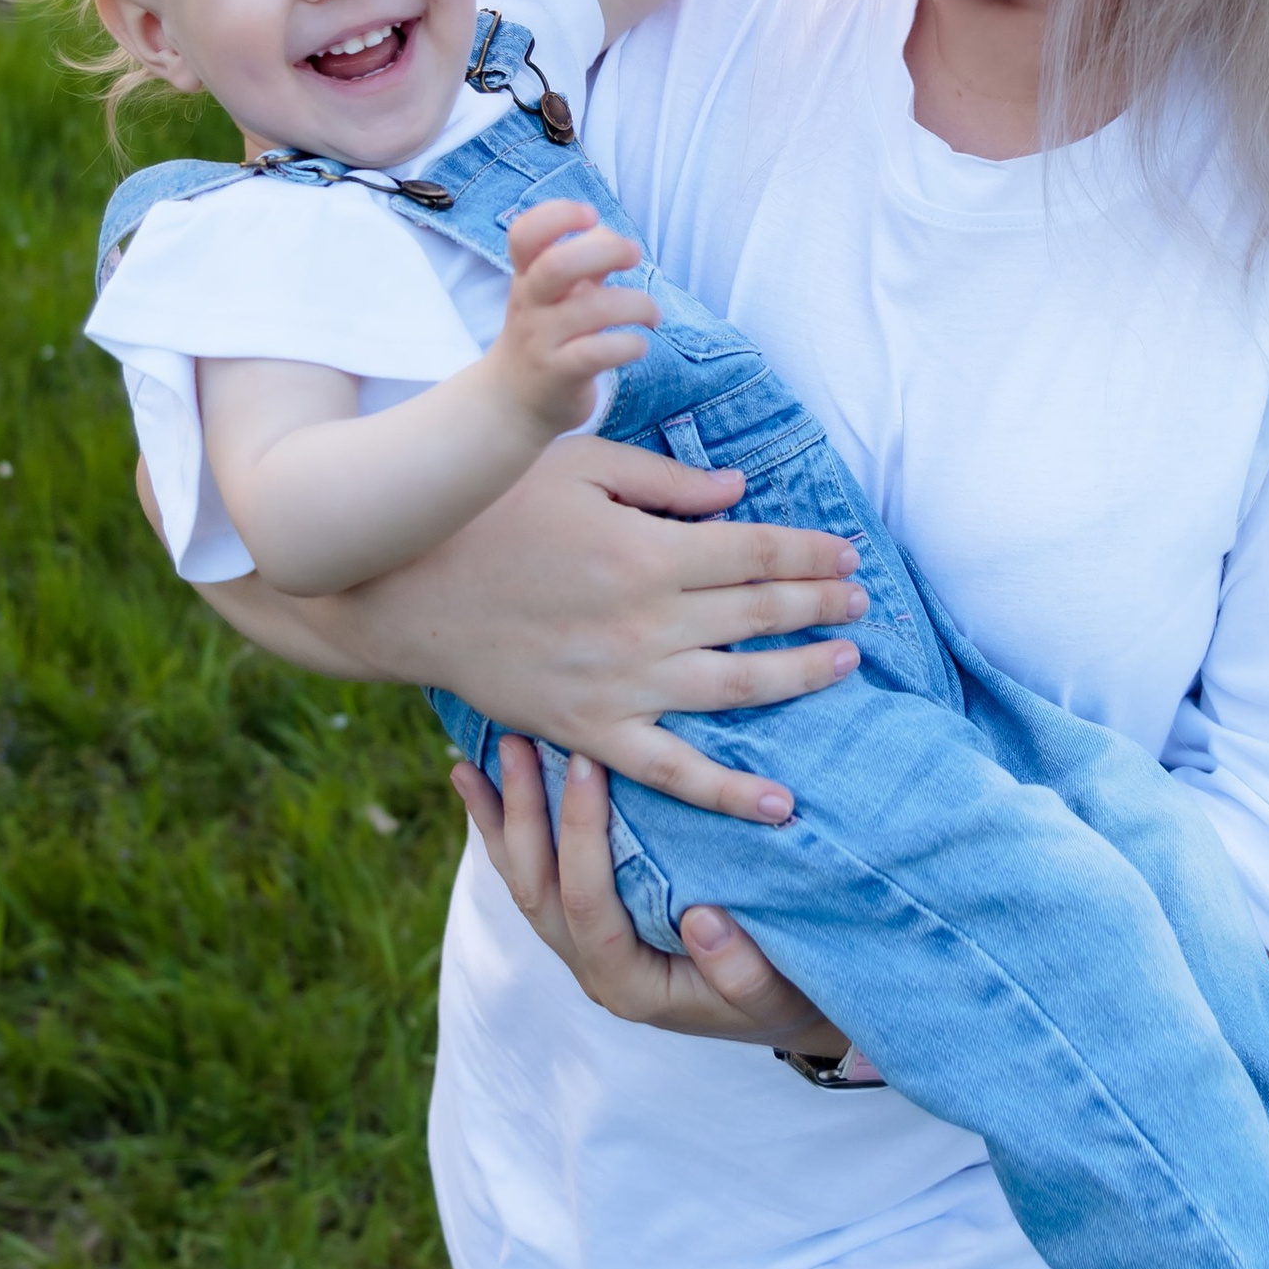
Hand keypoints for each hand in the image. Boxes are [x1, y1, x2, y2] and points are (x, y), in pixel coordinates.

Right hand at [160, 434, 867, 816]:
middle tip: (863, 601)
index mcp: (648, 552)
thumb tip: (739, 493)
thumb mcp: (579, 465)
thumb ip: (664, 482)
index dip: (811, 554)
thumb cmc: (490, 509)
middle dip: (821, 606)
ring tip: (845, 664)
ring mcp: (623, 684)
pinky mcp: (591, 730)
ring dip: (801, 676)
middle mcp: (648, 622)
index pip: (756, 552)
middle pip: (760, 615)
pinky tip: (778, 803)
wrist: (404, 586)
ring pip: (738, 689)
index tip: (848, 555)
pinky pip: (672, 771)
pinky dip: (727, 792)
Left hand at [453, 736, 849, 1051]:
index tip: (592, 764)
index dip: (583, 835)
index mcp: (628, 983)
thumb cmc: (780, 996)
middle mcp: (592, 966)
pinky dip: (507, 831)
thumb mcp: (773, 995)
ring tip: (472, 760)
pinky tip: (481, 788)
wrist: (777, 1009)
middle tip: (518, 743)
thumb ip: (741, 971)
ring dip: (502, 819)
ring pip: (524, 880)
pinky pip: (535, 875)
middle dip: (524, 814)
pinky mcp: (583, 922)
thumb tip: (703, 922)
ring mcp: (581, 945)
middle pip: (538, 888)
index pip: (589, 903)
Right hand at [492, 197, 658, 433]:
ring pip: (591, 309)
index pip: (525, 234)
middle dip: (606, 250)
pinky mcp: (559, 375)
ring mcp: (542, 340)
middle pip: (556, 264)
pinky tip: (638, 345)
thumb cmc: (544, 337)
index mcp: (528, 277)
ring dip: (637, 304)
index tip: (590, 215)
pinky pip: (597, 353)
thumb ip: (584, 264)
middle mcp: (531, 304)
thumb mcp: (555, 296)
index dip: (557, 215)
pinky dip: (629, 345)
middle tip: (634, 255)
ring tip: (652, 314)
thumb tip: (614, 237)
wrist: (511, 403)